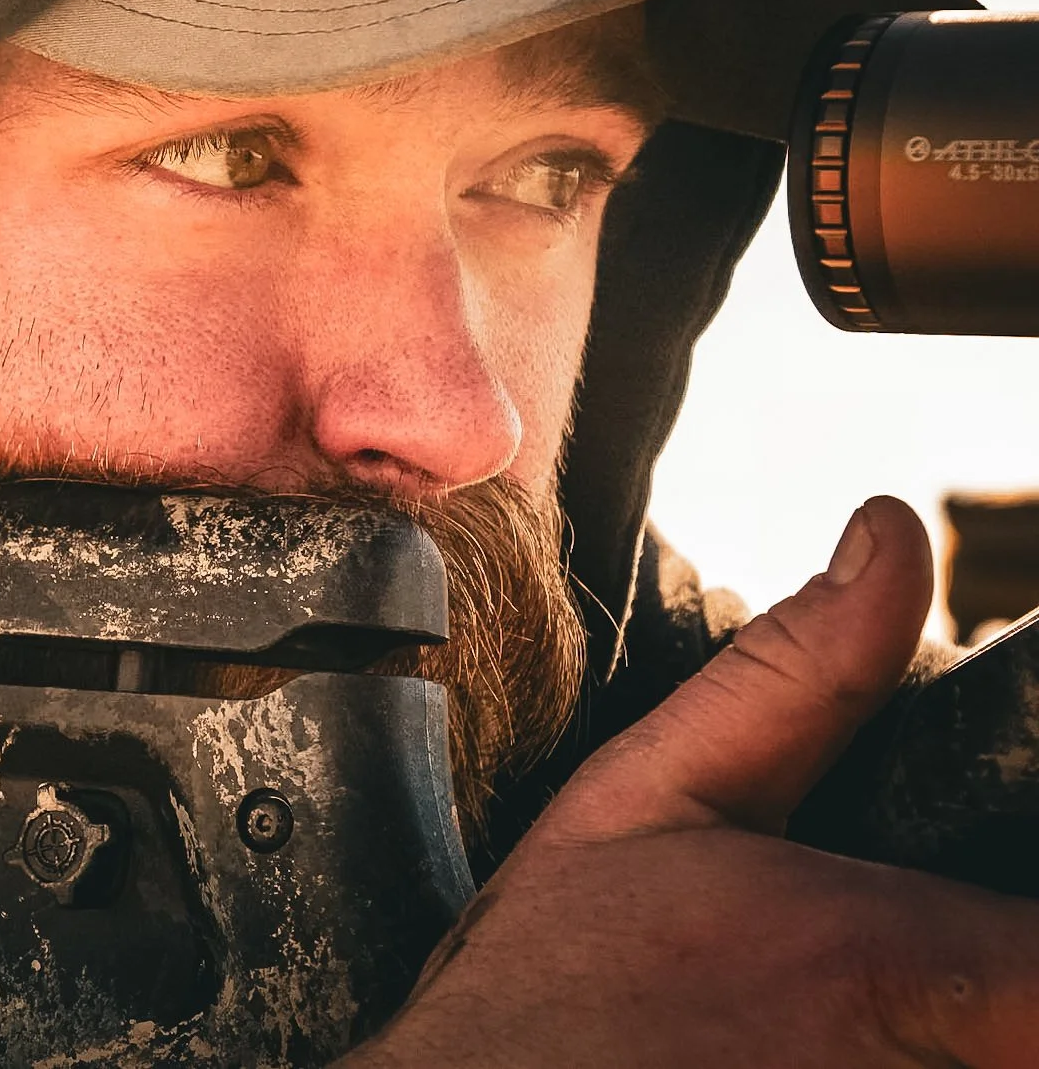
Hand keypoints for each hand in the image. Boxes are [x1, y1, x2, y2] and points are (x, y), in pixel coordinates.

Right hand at [346, 496, 1038, 1067]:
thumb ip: (799, 675)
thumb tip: (894, 534)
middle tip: (932, 964)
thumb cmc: (559, 972)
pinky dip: (914, 1064)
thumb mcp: (652, 793)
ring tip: (846, 1014)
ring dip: (953, 1029)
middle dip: (993, 990)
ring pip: (988, 1060)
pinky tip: (821, 1048)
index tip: (1000, 907)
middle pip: (1028, 1022)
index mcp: (895, 963)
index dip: (1037, 949)